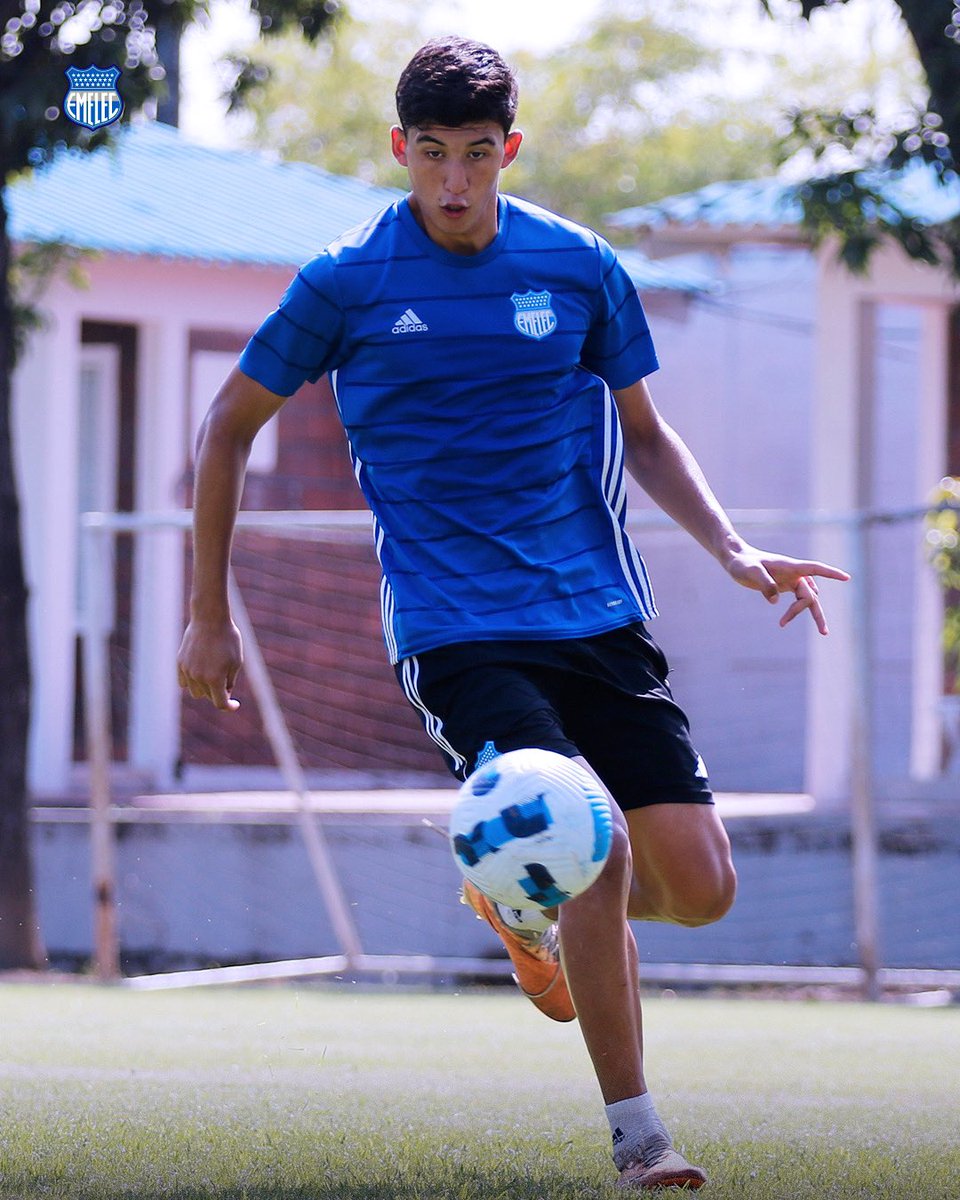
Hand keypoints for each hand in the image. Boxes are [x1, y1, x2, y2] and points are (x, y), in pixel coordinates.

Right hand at [177, 618, 242, 710]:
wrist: (210, 618)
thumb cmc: (228, 639)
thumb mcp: (236, 661)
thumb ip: (230, 680)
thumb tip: (224, 693)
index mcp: (215, 679)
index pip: (220, 703)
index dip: (229, 706)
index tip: (235, 704)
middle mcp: (198, 677)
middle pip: (208, 697)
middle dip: (218, 692)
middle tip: (226, 681)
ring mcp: (187, 671)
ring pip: (195, 692)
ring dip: (205, 689)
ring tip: (213, 675)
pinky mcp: (180, 663)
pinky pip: (184, 682)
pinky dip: (192, 682)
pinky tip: (200, 674)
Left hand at [724, 544, 849, 634]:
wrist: (735, 559)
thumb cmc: (742, 563)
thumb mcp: (751, 572)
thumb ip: (765, 585)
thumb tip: (776, 602)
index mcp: (790, 566)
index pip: (815, 568)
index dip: (830, 573)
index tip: (846, 578)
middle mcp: (794, 573)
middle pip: (810, 594)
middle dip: (811, 612)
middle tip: (810, 630)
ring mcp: (790, 579)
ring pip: (807, 598)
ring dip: (808, 613)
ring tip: (824, 632)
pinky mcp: (783, 585)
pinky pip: (798, 598)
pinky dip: (796, 609)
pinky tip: (789, 618)